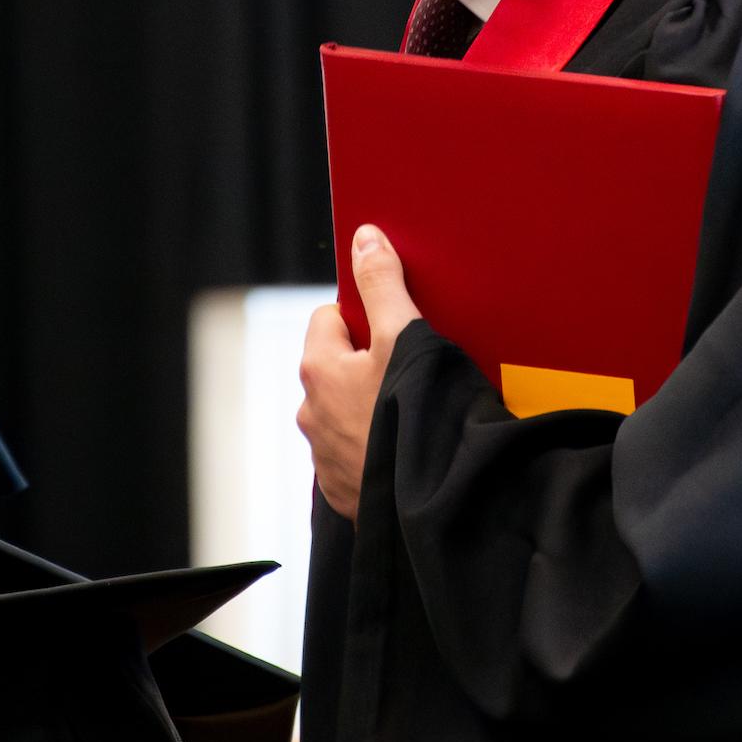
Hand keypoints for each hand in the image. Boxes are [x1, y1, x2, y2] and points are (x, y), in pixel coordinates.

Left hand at [298, 224, 423, 521]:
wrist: (431, 503)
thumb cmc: (416, 414)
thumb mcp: (404, 336)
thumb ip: (382, 284)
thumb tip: (364, 237)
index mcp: (318, 368)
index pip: (330, 317)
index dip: (367, 316)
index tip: (400, 327)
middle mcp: (310, 412)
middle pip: (339, 367)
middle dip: (371, 364)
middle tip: (417, 369)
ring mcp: (324, 456)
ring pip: (348, 413)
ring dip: (374, 408)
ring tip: (419, 412)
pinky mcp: (344, 491)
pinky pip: (358, 454)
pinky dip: (378, 446)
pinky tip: (412, 447)